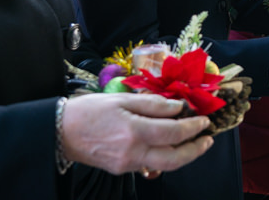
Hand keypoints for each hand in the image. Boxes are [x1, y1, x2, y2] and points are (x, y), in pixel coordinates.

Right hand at [61, 93, 214, 174]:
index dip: (192, 126)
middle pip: (174, 158)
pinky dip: (166, 157)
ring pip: (164, 165)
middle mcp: (133, 153)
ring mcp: (127, 165)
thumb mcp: (122, 99)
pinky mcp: (122, 170)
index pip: (173, 132)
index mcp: (134, 132)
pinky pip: (150, 165)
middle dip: (196, 149)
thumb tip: (177, 107)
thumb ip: (152, 104)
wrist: (60, 132)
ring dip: (184, 156)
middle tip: (208, 138)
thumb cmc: (89, 111)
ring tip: (196, 143)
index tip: (203, 119)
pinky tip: (172, 147)